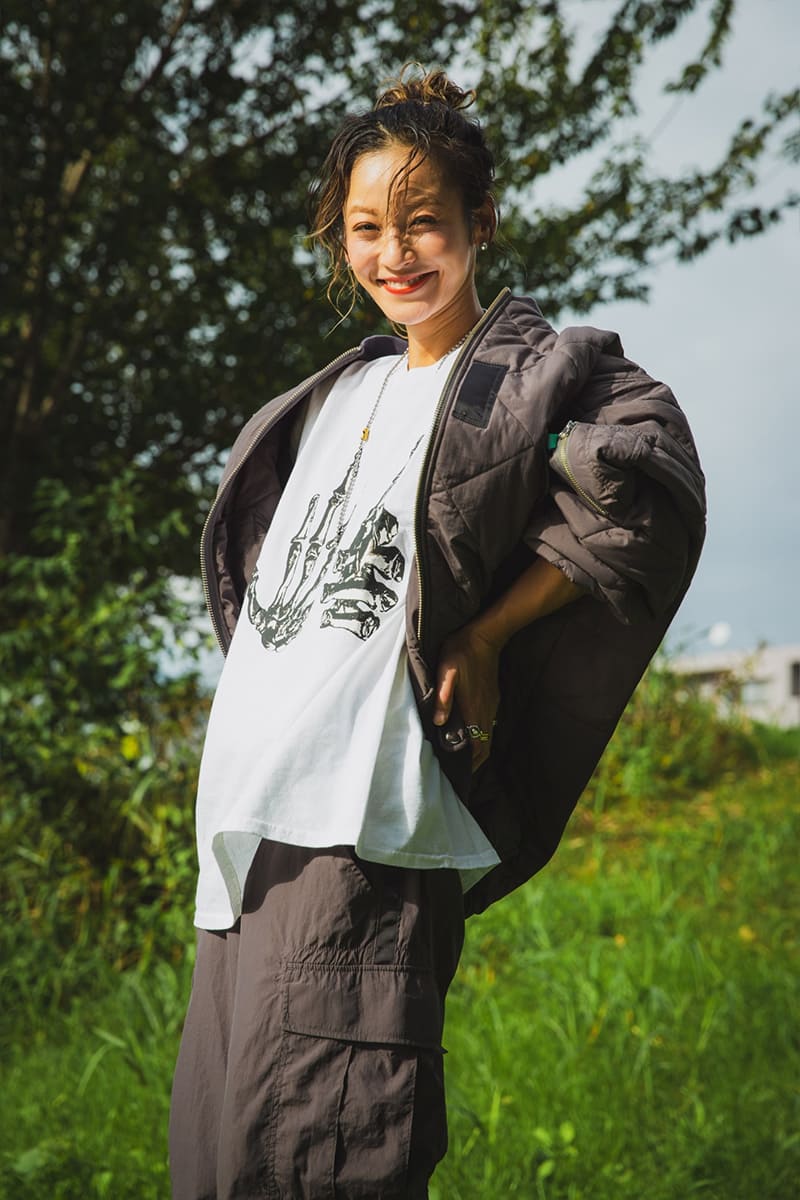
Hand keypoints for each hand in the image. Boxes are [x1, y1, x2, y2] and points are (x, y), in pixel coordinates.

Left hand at [433, 623, 500, 771]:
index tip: (459, 775)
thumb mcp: (446, 671)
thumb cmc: (461, 652)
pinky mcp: (491, 698)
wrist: (486, 636)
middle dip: (473, 763)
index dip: (469, 764)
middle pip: (483, 747)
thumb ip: (444, 696)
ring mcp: (490, 705)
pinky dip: (479, 737)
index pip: (476, 747)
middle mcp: (485, 711)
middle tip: (459, 773)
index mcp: (473, 708)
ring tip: (463, 760)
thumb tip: (439, 721)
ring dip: (477, 750)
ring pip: (486, 737)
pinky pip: (487, 725)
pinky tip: (469, 735)